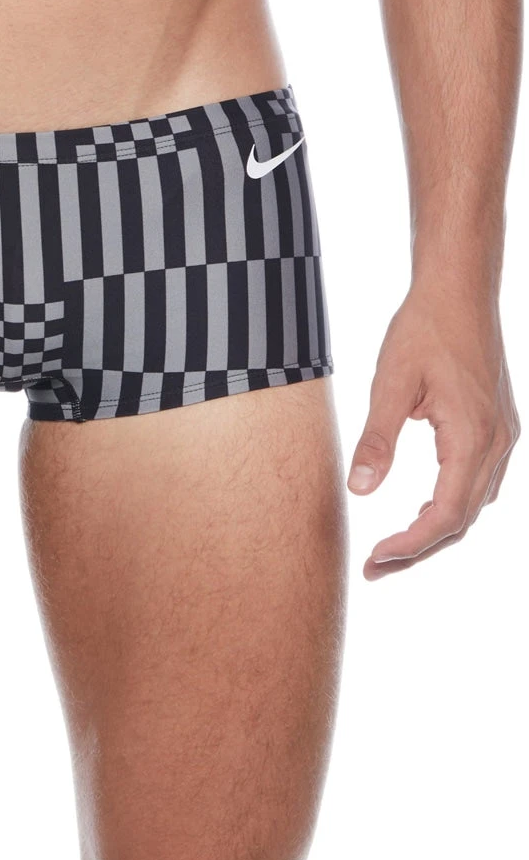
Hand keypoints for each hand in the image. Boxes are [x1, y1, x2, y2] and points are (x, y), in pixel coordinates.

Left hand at [346, 282, 518, 579]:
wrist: (459, 291)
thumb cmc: (423, 330)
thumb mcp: (389, 384)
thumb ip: (376, 440)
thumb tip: (358, 490)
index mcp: (471, 437)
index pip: (444, 515)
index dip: (410, 545)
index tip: (374, 559)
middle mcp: (496, 443)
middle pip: (461, 519)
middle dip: (418, 549)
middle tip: (374, 569)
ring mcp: (502, 435)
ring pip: (473, 504)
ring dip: (434, 530)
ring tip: (392, 548)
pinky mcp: (497, 426)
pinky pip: (478, 482)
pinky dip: (451, 504)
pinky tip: (421, 507)